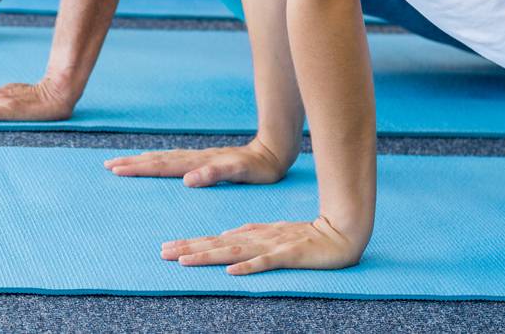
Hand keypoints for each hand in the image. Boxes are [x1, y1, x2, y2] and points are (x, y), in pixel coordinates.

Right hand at [104, 140, 293, 187]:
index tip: (117, 169)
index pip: (162, 165)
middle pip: (157, 159)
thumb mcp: (240, 173)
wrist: (272, 152)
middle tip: (108, 166)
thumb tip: (187, 180)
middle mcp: (194, 159)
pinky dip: (157, 161)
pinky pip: (172, 160)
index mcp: (197, 163)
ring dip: (141, 160)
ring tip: (122, 162)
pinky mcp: (203, 161)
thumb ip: (214, 174)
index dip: (139, 168)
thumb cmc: (257, 167)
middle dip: (132, 163)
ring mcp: (197, 158)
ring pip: (162, 158)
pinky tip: (153, 162)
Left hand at [160, 214, 364, 274]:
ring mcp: (273, 245)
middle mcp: (257, 238)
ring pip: (234, 251)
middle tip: (162, 253)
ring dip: (208, 256)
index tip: (167, 248)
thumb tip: (224, 234)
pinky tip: (231, 272)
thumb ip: (249, 233)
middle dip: (189, 248)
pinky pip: (266, 262)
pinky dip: (248, 267)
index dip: (191, 243)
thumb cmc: (306, 236)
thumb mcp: (272, 233)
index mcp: (252, 234)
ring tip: (185, 261)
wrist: (342, 233)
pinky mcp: (290, 254)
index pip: (215, 239)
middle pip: (217, 244)